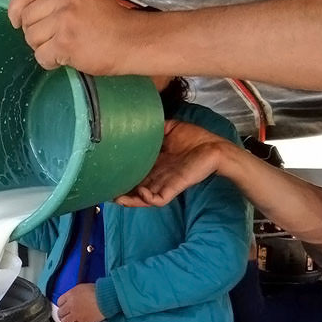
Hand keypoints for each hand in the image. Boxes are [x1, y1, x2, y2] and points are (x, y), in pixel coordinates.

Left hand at [7, 0, 137, 74]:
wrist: (133, 41)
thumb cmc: (109, 22)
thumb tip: (21, 9)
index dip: (15, 8)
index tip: (15, 20)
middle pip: (26, 17)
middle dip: (34, 32)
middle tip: (54, 38)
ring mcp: (66, 18)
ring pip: (31, 37)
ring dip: (43, 48)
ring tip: (64, 47)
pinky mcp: (66, 42)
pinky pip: (41, 56)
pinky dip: (50, 62)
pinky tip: (66, 58)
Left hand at [57, 283, 104, 321]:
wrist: (106, 298)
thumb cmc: (98, 291)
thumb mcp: (83, 287)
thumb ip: (75, 293)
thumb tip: (73, 297)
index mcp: (70, 294)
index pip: (59, 302)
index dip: (62, 305)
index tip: (64, 307)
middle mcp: (71, 305)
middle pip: (60, 312)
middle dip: (62, 314)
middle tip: (65, 315)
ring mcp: (76, 314)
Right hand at [115, 120, 230, 207]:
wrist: (215, 148)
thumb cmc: (196, 138)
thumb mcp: (170, 128)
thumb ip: (155, 127)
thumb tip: (139, 121)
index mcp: (156, 162)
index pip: (136, 171)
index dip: (123, 174)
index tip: (109, 173)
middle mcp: (158, 175)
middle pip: (136, 187)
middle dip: (122, 191)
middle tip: (106, 191)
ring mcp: (165, 183)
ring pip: (143, 197)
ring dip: (130, 199)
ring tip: (116, 198)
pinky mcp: (174, 188)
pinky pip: (158, 199)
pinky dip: (147, 200)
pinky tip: (140, 193)